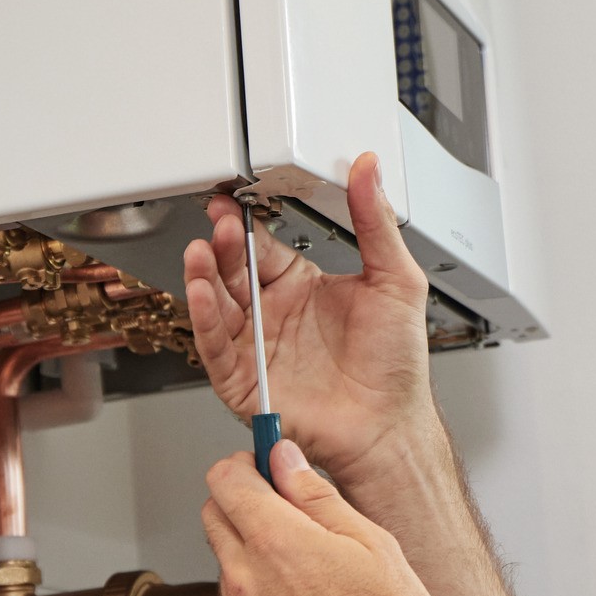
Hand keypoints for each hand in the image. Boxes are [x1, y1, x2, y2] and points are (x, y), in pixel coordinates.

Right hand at [184, 152, 436, 485]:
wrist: (389, 425)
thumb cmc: (395, 366)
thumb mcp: (395, 280)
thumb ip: (376, 222)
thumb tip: (368, 170)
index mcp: (302, 287)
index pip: (262, 246)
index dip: (245, 224)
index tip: (232, 200)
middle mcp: (273, 315)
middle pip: (233, 271)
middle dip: (222, 246)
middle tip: (220, 224)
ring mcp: (256, 348)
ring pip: (216, 305)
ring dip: (203, 277)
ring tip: (201, 252)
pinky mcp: (243, 381)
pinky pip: (215, 346)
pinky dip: (205, 319)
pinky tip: (200, 294)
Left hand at [201, 440, 454, 595]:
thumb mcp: (370, 543)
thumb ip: (315, 496)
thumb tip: (285, 461)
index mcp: (276, 542)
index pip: (225, 480)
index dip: (244, 464)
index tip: (262, 466)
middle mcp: (245, 582)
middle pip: (214, 518)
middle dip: (242, 504)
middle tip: (286, 512)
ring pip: (228, 568)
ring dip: (252, 558)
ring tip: (310, 577)